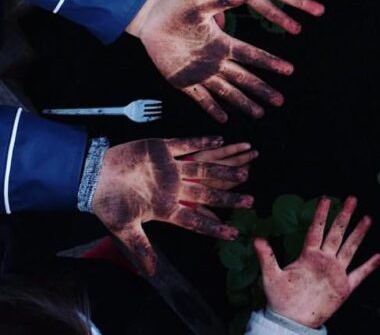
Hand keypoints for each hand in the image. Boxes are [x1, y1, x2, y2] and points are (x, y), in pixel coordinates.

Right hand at [92, 136, 249, 275]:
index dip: (214, 226)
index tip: (233, 233)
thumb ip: (141, 248)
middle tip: (251, 201)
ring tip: (245, 172)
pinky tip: (220, 140)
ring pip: (204, 168)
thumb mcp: (125, 229)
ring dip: (223, 170)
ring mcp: (170, 167)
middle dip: (228, 197)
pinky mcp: (162, 148)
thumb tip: (150, 273)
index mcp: (166, 207)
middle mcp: (173, 187)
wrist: (94, 176)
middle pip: (207, 192)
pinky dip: (202, 141)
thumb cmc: (108, 204)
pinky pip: (187, 144)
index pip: (196, 219)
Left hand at [131, 0, 292, 122]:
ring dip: (243, 103)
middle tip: (279, 101)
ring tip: (259, 114)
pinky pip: (200, 98)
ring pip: (226, 91)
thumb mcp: (202, 3)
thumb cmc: (177, 9)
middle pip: (244, 78)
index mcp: (222, 42)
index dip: (270, 62)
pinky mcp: (183, 82)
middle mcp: (215, 60)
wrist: (152, 20)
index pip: (251, 55)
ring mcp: (200, 73)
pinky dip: (212, 108)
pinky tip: (224, 118)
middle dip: (262, 90)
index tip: (288, 69)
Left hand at [254, 196, 379, 327]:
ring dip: (358, 234)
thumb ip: (266, 257)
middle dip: (344, 216)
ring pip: (349, 248)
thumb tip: (256, 238)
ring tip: (367, 218)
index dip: (321, 214)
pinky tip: (378, 256)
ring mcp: (335, 272)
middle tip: (352, 198)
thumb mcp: (271, 277)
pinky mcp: (343, 288)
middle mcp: (324, 260)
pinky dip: (368, 266)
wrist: (290, 322)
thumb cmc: (280, 299)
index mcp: (308, 255)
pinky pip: (359, 275)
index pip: (317, 230)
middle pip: (336, 233)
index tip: (327, 198)